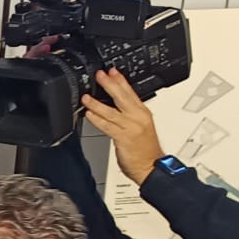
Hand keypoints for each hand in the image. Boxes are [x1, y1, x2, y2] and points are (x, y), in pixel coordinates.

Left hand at [80, 68, 165, 185]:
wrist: (151, 167)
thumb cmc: (145, 149)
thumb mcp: (141, 126)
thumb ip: (130, 114)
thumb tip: (115, 104)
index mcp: (143, 113)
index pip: (131, 92)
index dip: (121, 80)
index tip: (112, 71)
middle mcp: (138, 118)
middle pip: (122, 97)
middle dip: (110, 84)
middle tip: (99, 75)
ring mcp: (131, 128)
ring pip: (112, 111)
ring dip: (97, 103)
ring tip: (86, 97)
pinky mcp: (124, 139)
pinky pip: (108, 127)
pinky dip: (98, 120)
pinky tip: (90, 114)